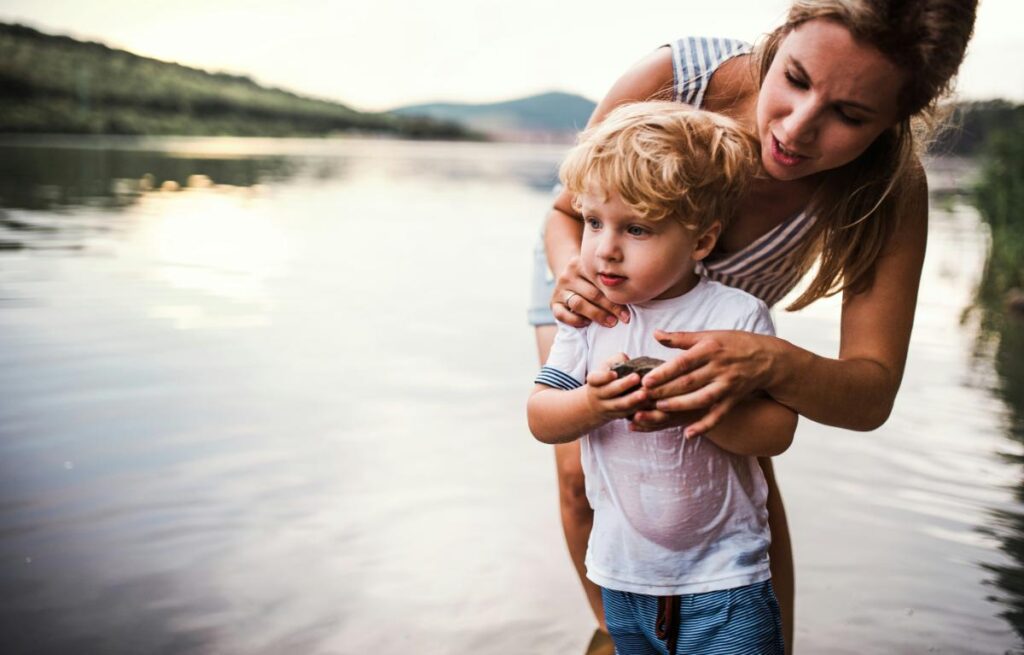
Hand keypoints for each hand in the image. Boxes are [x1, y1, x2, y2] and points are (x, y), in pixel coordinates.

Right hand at [551, 256, 629, 327]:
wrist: (566, 275)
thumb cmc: (590, 278)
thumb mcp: (597, 272)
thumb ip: (609, 279)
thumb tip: (634, 292)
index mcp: (580, 263)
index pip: (600, 281)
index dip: (616, 296)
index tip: (629, 309)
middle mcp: (568, 275)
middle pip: (592, 293)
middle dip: (611, 307)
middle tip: (624, 318)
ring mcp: (559, 289)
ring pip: (578, 304)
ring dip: (597, 315)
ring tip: (611, 322)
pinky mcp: (552, 303)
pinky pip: (562, 315)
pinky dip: (575, 321)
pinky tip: (587, 324)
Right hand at [586, 353, 649, 421]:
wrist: (596, 403)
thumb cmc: (606, 379)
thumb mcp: (606, 367)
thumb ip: (616, 361)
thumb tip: (628, 361)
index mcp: (594, 381)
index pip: (595, 379)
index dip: (604, 377)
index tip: (614, 373)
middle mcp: (598, 395)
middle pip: (610, 391)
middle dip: (623, 385)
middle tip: (637, 378)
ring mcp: (606, 407)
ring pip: (619, 405)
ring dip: (632, 400)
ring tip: (644, 393)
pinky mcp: (616, 416)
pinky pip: (627, 413)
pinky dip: (637, 408)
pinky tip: (648, 402)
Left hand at [641, 329, 776, 436]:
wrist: (768, 358)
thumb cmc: (734, 343)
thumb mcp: (709, 335)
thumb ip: (681, 338)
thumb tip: (655, 334)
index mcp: (710, 349)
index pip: (683, 363)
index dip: (664, 372)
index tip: (646, 380)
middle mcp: (719, 368)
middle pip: (689, 382)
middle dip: (665, 390)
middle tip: (644, 397)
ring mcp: (727, 385)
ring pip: (701, 399)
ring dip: (680, 405)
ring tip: (660, 408)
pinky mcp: (733, 399)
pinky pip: (718, 415)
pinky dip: (704, 426)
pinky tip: (688, 434)